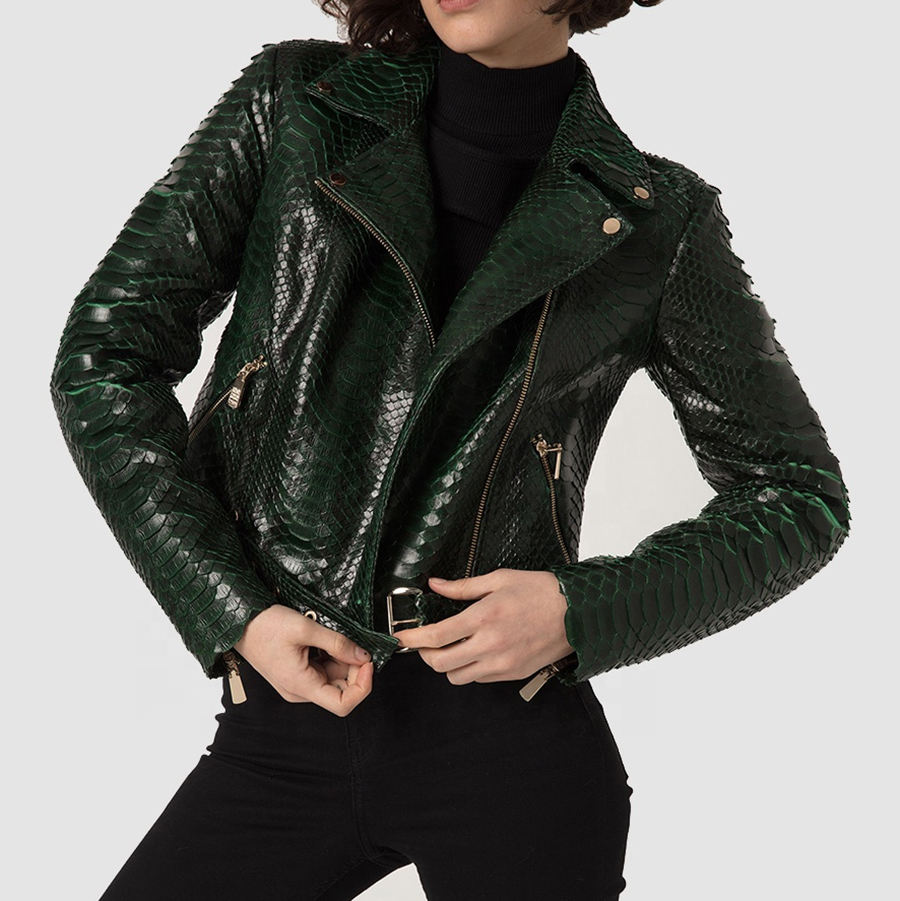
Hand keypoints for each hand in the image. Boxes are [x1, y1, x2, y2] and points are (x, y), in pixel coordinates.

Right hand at [233, 604, 373, 715]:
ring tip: (334, 638)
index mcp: (301, 686)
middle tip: (354, 645)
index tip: (367, 664)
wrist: (240, 622)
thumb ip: (338, 643)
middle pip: (341, 691)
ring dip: (342, 660)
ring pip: (333, 679)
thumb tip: (362, 655)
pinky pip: (323, 670)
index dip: (362, 687)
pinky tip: (325, 641)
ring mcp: (298, 683)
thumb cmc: (264, 627)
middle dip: (353, 668)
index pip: (342, 705)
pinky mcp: (297, 673)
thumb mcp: (306, 628)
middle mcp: (300, 690)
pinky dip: (331, 657)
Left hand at [391, 569, 574, 684]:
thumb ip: (463, 587)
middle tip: (425, 642)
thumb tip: (435, 585)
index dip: (412, 639)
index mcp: (484, 617)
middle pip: (440, 664)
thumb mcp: (499, 579)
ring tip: (453, 646)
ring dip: (448, 664)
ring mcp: (502, 664)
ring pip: (458, 677)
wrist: (578, 613)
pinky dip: (470, 668)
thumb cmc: (540, 591)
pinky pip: (479, 679)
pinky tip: (477, 651)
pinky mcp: (513, 674)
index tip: (400, 637)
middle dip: (426, 654)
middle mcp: (490, 645)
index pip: (435, 636)